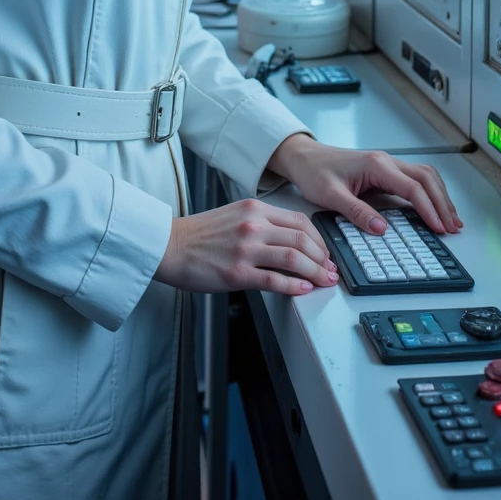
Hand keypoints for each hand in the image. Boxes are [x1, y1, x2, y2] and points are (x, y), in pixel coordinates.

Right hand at [153, 197, 339, 295]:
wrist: (169, 246)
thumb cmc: (200, 234)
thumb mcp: (235, 216)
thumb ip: (262, 223)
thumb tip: (291, 240)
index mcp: (254, 209)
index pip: (300, 221)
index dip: (319, 239)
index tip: (325, 253)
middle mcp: (253, 225)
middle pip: (302, 240)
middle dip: (323, 258)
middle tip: (331, 271)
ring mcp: (246, 249)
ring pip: (294, 258)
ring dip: (315, 272)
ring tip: (324, 282)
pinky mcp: (237, 273)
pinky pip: (274, 280)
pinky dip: (294, 286)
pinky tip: (303, 289)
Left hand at [266, 134, 461, 235]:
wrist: (304, 157)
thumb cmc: (315, 172)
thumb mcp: (331, 196)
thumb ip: (357, 212)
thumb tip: (381, 229)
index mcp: (376, 165)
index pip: (413, 188)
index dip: (429, 209)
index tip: (440, 227)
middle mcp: (386, 161)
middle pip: (426, 179)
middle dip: (443, 203)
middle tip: (453, 226)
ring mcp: (387, 164)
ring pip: (425, 176)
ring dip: (440, 196)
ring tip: (451, 219)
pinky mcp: (385, 170)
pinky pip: (415, 179)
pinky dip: (429, 192)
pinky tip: (434, 206)